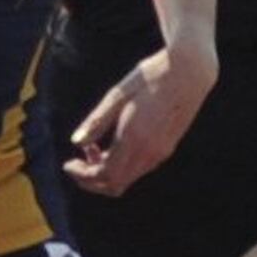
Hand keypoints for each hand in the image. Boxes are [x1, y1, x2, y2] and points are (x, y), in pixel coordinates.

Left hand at [63, 38, 216, 196]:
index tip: (67, 164)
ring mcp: (161, 152)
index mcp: (134, 137)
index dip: (82, 175)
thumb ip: (97, 121)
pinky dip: (121, 165)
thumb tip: (76, 142)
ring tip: (93, 147)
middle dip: (91, 179)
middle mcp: (149, 151)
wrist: (190, 71)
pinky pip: (139, 169)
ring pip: (128, 179)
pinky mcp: (167, 148)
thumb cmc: (151, 76)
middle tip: (76, 161)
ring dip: (106, 172)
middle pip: (115, 185)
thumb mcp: (117, 94)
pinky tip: (113, 144)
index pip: (104, 175)